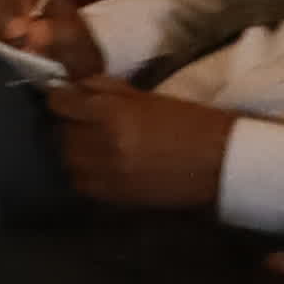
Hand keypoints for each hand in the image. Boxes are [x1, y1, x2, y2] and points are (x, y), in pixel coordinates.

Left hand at [44, 81, 237, 209]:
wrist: (223, 162)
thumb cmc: (191, 123)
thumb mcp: (148, 97)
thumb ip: (107, 91)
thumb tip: (76, 86)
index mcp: (112, 113)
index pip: (61, 103)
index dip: (62, 98)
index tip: (67, 98)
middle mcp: (103, 144)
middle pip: (60, 133)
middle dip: (68, 125)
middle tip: (83, 122)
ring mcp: (107, 173)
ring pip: (68, 160)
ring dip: (74, 150)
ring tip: (93, 144)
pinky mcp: (116, 196)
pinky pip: (82, 183)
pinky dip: (85, 173)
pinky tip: (102, 165)